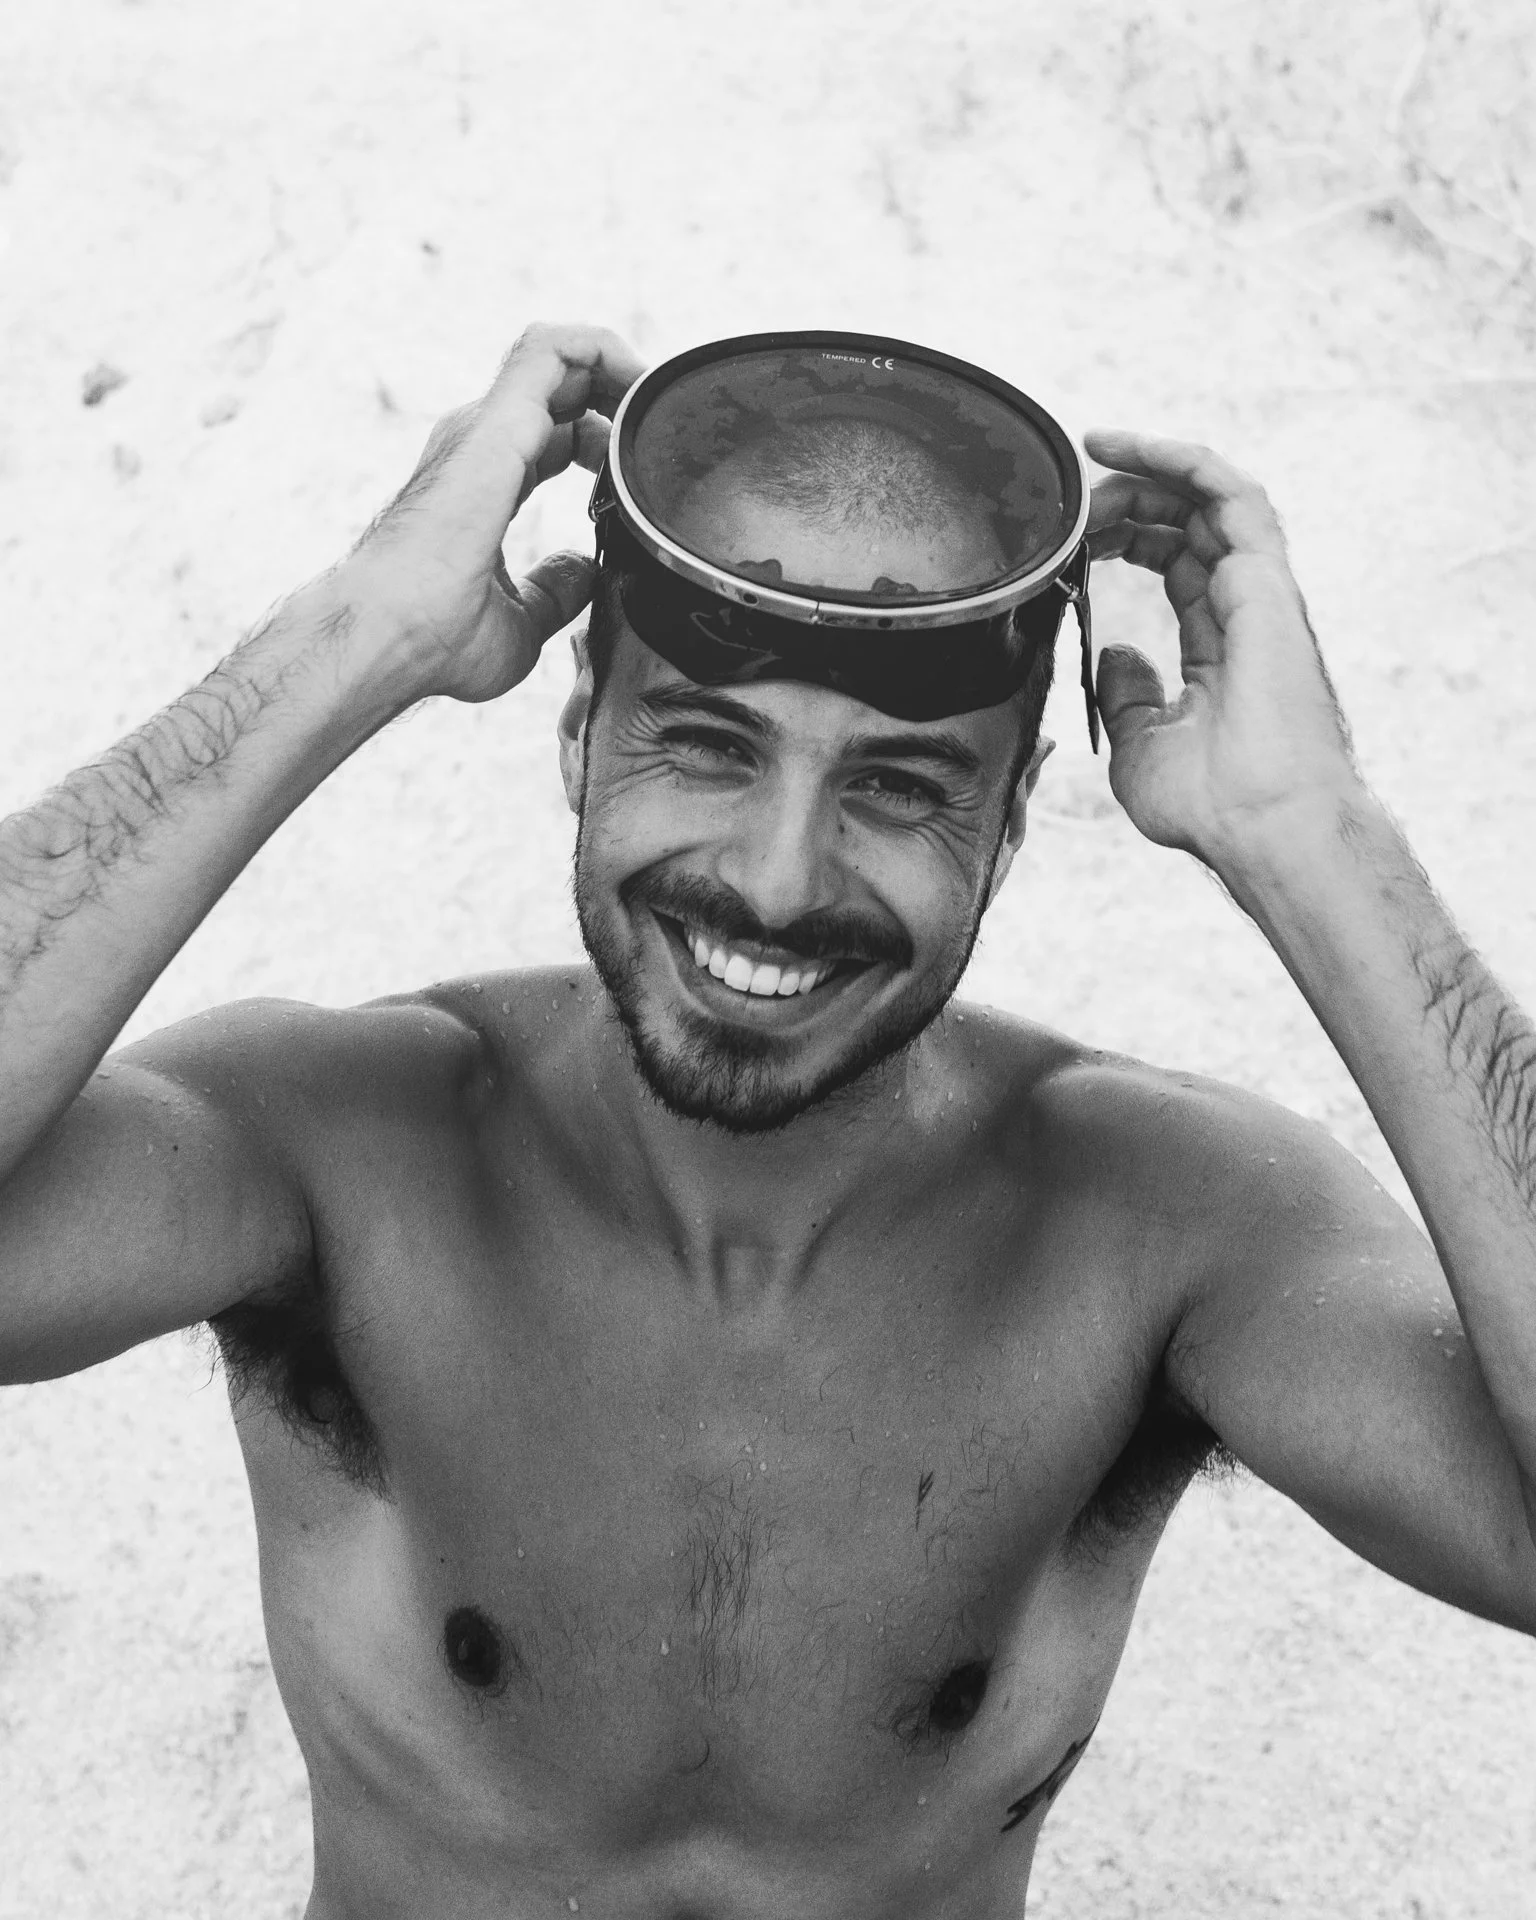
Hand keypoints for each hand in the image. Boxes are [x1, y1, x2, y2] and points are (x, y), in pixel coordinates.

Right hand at [339, 322, 645, 703]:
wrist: (388, 636)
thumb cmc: (432, 640)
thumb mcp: (519, 624)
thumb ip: (553, 592)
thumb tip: (582, 572)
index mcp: (487, 482)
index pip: (555, 433)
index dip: (607, 439)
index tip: (646, 468)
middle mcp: (483, 445)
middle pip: (563, 387)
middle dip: (622, 395)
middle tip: (669, 430)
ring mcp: (486, 428)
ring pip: (559, 355)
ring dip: (617, 363)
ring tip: (659, 399)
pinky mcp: (497, 423)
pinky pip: (555, 349)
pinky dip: (604, 350)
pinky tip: (639, 382)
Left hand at [1085, 429, 1361, 869]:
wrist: (1264, 826)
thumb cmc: (1214, 807)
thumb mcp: (1141, 748)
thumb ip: (1128, 699)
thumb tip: (1114, 657)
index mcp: (1221, 647)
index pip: (1177, 565)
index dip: (1129, 536)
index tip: (1076, 533)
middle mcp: (1245, 612)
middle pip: (1189, 523)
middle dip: (1128, 500)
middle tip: (1072, 502)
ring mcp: (1260, 595)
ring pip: (1212, 497)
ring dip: (1150, 468)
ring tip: (1094, 455)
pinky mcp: (1267, 585)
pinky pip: (1233, 496)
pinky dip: (1184, 461)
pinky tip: (1129, 450)